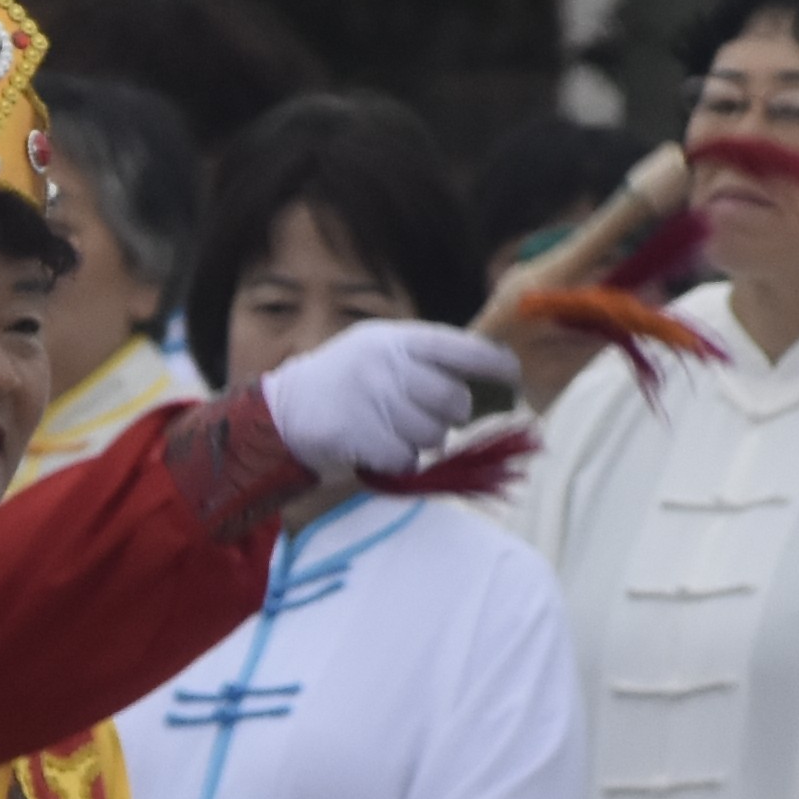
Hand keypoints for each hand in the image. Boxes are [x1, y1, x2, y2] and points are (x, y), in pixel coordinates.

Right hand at [251, 318, 517, 481]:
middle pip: (454, 400)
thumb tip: (485, 380)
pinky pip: (408, 457)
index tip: (512, 377)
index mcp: (398, 340)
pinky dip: (400, 459)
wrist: (285, 410)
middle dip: (452, 415)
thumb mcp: (380, 351)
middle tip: (431, 415)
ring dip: (423, 440)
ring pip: (434, 435)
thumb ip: (425, 359)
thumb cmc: (345, 381)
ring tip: (395, 429)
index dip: (493, 364)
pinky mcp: (362, 435)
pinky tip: (379, 446)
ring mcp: (374, 400)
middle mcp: (388, 365)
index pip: (461, 348)